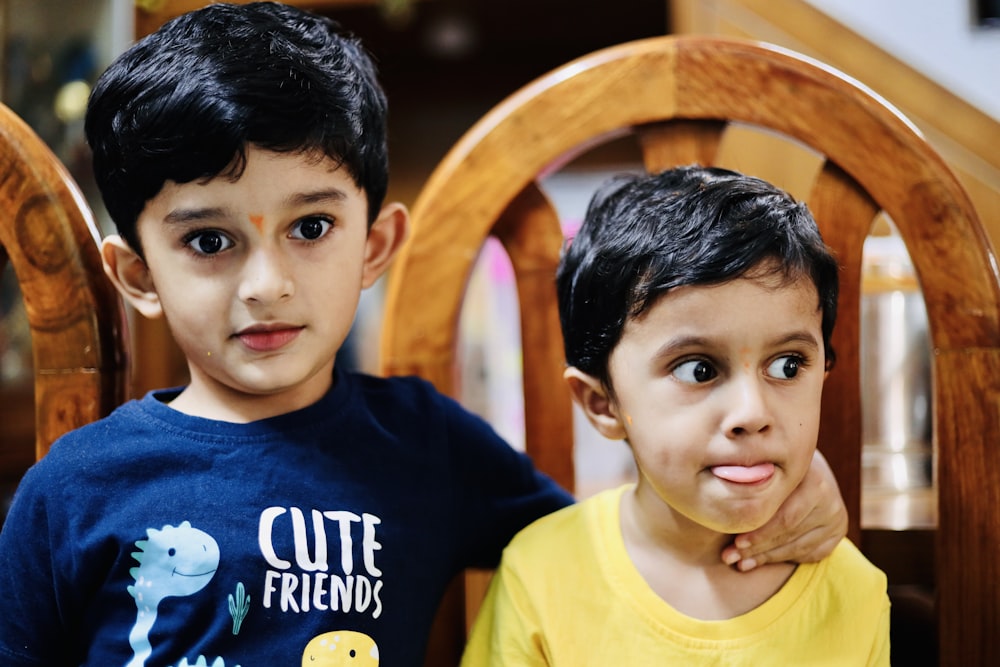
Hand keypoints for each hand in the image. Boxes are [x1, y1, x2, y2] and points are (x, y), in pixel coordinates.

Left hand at [721, 449, 846, 571]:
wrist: (803, 465)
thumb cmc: (771, 465)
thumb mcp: (763, 466)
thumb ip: (749, 483)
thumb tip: (721, 508)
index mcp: (812, 477)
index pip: (784, 515)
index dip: (757, 530)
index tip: (734, 542)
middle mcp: (829, 498)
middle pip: (789, 532)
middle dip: (757, 547)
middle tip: (730, 557)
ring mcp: (836, 516)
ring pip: (797, 546)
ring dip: (765, 557)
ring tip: (739, 563)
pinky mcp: (837, 532)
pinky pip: (809, 554)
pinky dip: (781, 559)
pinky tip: (758, 561)